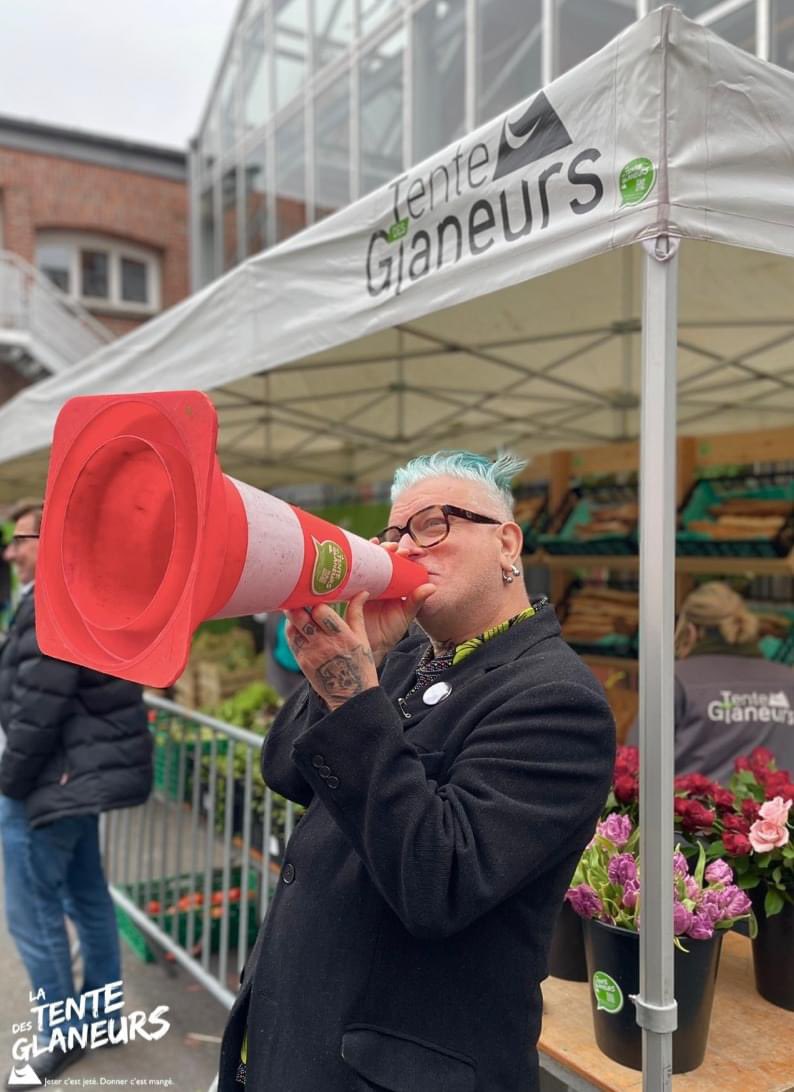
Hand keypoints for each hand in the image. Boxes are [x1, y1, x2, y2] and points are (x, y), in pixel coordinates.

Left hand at [285, 596, 378, 711]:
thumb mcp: (362, 639)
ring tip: (296, 610)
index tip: (316, 596)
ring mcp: (311, 654)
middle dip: (297, 605)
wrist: (351, 696)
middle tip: (297, 596)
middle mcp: (324, 644)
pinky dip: (292, 630)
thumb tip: (362, 592)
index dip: (316, 602)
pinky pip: (292, 641)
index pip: (320, 611)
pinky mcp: (302, 662)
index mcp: (342, 636)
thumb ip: (357, 614)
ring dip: (292, 617)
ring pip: (292, 628)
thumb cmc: (360, 665)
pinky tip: (297, 626)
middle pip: (301, 618)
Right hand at [359, 546, 435, 665]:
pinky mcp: (352, 589)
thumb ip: (416, 601)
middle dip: (388, 548)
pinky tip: (357, 554)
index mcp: (394, 585)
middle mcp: (380, 582)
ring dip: (372, 550)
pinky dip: (354, 562)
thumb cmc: (390, 631)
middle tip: (393, 547)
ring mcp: (366, 584)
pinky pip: (352, 573)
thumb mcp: (405, 615)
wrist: (370, 646)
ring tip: (377, 544)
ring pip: (368, 562)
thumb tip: (432, 587)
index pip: (399, 564)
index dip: (403, 554)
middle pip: (383, 559)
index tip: (409, 551)